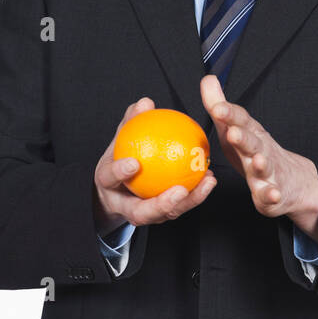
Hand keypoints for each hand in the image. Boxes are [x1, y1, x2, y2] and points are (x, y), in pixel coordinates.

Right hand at [92, 96, 216, 232]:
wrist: (116, 190)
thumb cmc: (119, 158)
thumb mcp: (120, 139)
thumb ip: (131, 122)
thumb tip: (145, 102)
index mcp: (108, 184)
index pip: (110, 178)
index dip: (120, 172)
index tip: (135, 163)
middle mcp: (124, 206)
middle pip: (140, 213)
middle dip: (161, 204)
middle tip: (180, 190)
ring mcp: (144, 215)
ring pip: (166, 215)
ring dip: (189, 201)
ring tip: (206, 181)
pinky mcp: (161, 216)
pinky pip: (180, 207)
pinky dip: (197, 194)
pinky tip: (210, 177)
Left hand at [199, 74, 317, 241]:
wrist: (293, 180)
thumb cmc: (254, 151)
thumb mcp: (236, 128)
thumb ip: (220, 106)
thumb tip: (207, 79)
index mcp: (250, 133)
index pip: (240, 120)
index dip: (230, 114)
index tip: (218, 108)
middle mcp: (261, 149)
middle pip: (252, 142)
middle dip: (244, 138)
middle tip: (234, 133)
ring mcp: (268, 171)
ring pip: (264, 167)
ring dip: (261, 164)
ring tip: (257, 161)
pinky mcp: (272, 194)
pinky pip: (271, 195)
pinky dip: (272, 195)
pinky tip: (272, 195)